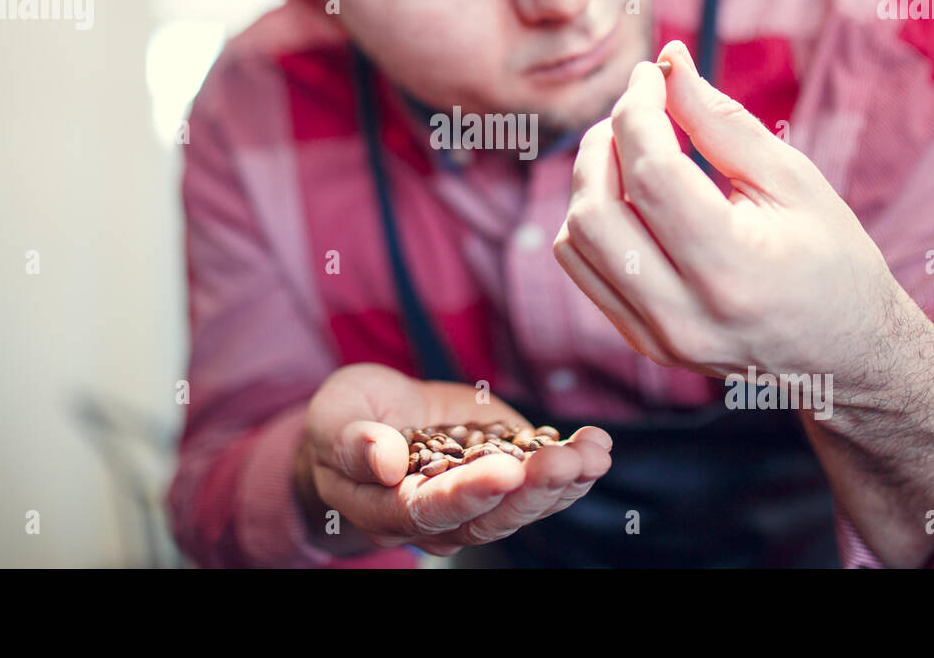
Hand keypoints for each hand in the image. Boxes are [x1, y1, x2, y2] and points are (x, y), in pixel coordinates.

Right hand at [295, 363, 612, 556]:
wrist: (374, 417)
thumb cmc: (346, 419)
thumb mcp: (335, 417)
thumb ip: (353, 442)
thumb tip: (384, 461)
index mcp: (390, 509)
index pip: (431, 511)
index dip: (469, 495)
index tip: (505, 471)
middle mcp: (441, 518)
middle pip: (490, 517)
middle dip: (532, 490)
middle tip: (562, 462)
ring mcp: (480, 501)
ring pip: (526, 505)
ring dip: (564, 481)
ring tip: (592, 452)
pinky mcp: (508, 476)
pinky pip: (545, 484)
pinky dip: (576, 466)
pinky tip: (598, 444)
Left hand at [553, 39, 915, 392]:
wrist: (847, 357)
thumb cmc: (833, 261)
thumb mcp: (793, 181)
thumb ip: (722, 121)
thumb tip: (668, 61)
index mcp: (732, 269)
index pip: (650, 175)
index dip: (638, 109)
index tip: (650, 75)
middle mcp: (684, 313)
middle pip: (595, 211)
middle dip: (602, 143)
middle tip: (637, 110)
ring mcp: (657, 337)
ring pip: (575, 244)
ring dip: (590, 181)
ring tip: (632, 151)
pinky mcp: (643, 342)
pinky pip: (586, 271)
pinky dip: (594, 221)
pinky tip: (631, 197)